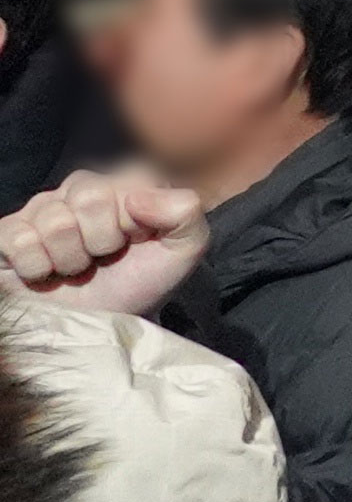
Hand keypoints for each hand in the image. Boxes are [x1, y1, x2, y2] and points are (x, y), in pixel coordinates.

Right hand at [0, 169, 206, 322]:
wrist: (104, 325)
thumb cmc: (142, 282)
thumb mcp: (185, 249)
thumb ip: (185, 211)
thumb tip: (138, 196)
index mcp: (125, 183)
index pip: (131, 176)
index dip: (137, 219)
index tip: (138, 241)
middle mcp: (82, 189)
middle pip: (90, 196)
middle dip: (103, 239)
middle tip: (103, 258)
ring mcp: (42, 209)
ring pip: (55, 220)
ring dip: (71, 257)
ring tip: (77, 269)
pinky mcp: (9, 234)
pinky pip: (19, 239)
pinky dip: (38, 266)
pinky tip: (46, 273)